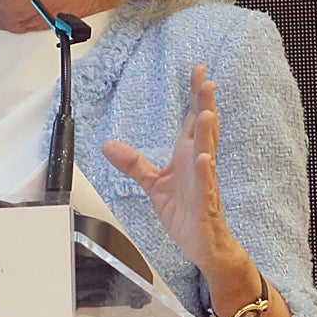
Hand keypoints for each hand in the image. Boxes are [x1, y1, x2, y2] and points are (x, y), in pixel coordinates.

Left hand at [101, 64, 238, 271]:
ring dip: (206, 133)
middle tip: (207, 82)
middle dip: (205, 104)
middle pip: (204, 129)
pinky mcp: (206, 203)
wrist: (202, 244)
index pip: (192, 120)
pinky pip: (206, 186)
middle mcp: (198, 164)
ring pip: (207, 153)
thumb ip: (133, 163)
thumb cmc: (186, 211)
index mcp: (188, 155)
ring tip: (206, 113)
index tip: (198, 72)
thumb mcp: (152, 183)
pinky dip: (204, 171)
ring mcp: (205, 182)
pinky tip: (203, 159)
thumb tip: (109, 145)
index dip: (195, 96)